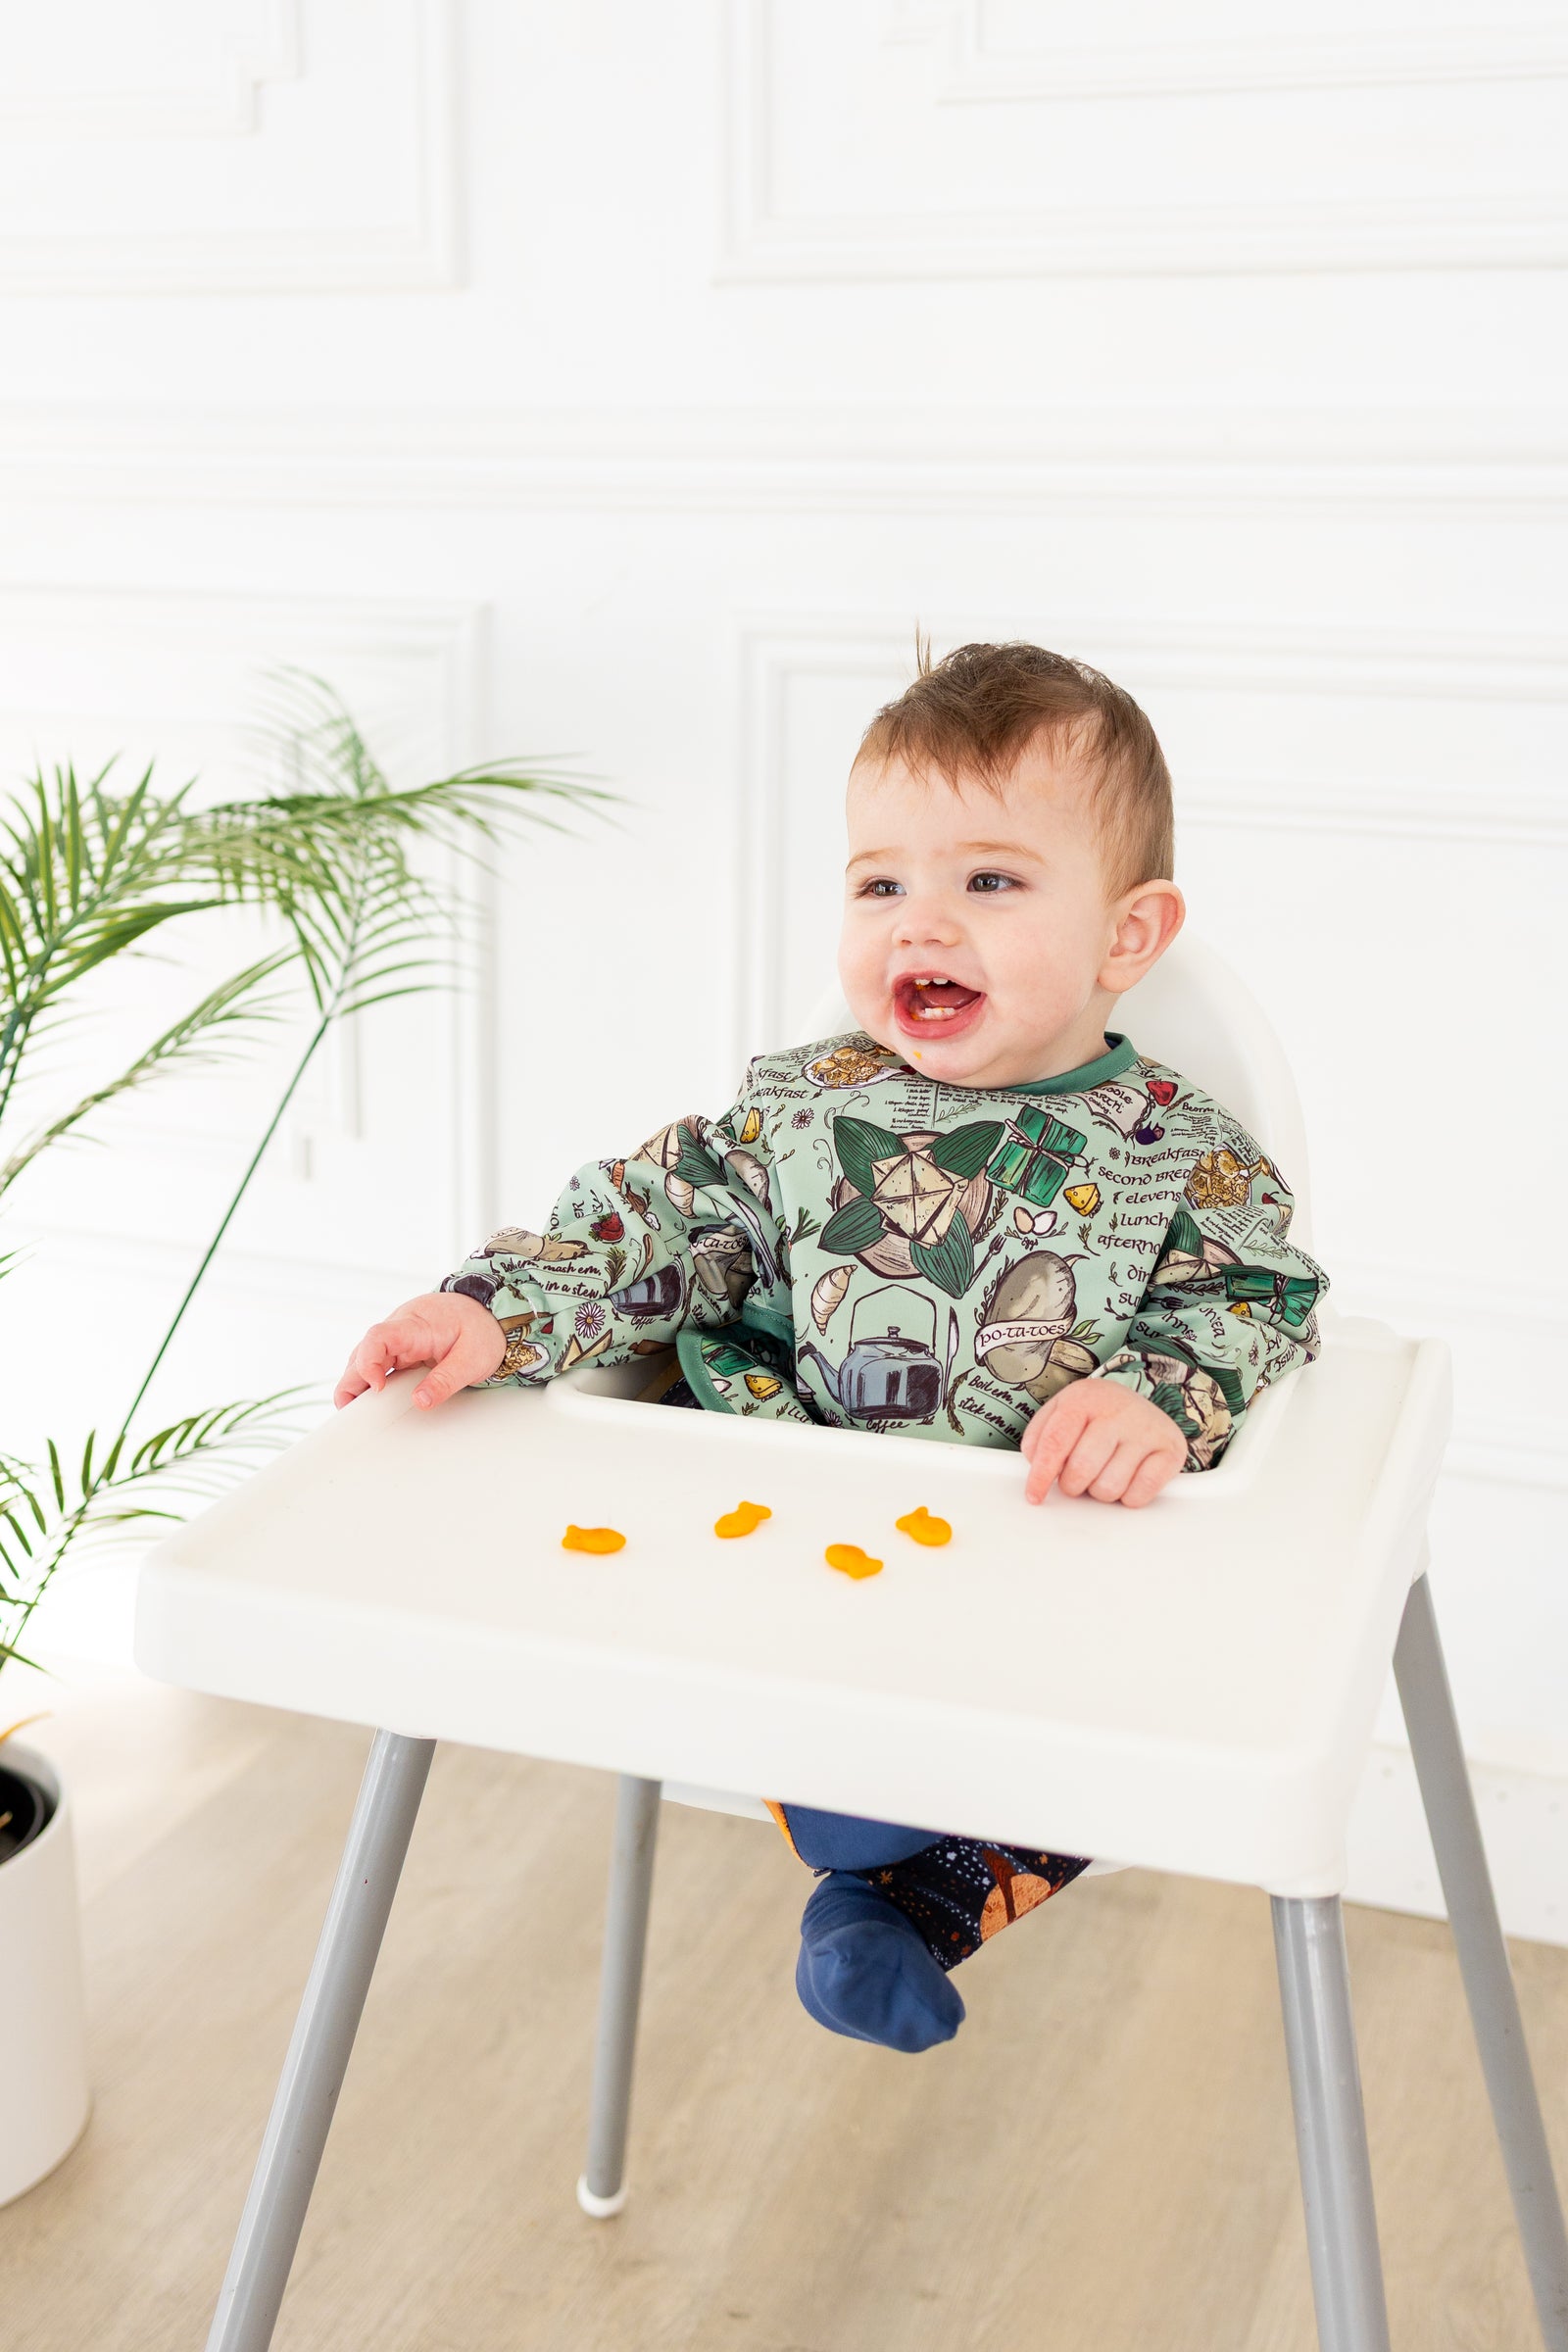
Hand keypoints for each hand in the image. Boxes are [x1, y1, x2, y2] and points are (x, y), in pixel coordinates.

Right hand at [334, 1290, 505, 1411]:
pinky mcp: (401, 1347)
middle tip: (349, 1410)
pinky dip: (370, 1379)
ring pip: (365, 1357)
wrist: (491, 1311)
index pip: (378, 1337)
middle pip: (363, 1351)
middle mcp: (401, 1328)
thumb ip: (446, 1381)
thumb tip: (420, 1402)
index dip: (368, 1363)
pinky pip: (378, 1362)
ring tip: (355, 1410)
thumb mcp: (473, 1359)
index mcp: (416, 1324)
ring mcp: (398, 1338)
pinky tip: (370, 1399)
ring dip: (358, 1382)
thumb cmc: (482, 1329)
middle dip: (352, 1381)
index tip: (377, 1388)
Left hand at [1019, 1378, 1185, 1508]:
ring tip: (1105, 1471)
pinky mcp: (1171, 1450)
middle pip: (1081, 1469)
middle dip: (1073, 1484)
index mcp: (1084, 1397)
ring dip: (1101, 1491)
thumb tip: (1035, 1466)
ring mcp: (1147, 1428)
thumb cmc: (1095, 1416)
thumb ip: (1041, 1437)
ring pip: (1109, 1487)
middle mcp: (1118, 1409)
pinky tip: (1128, 1477)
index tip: (1034, 1495)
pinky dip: (1129, 1496)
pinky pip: (1139, 1494)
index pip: (1055, 1442)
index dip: (1040, 1475)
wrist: (1140, 1406)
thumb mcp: (1062, 1413)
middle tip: (1078, 1478)